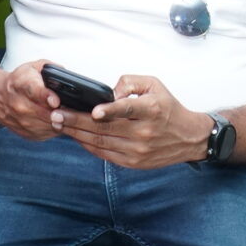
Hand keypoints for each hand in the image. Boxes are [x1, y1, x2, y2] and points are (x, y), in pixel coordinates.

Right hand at [0, 60, 65, 141]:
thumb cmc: (18, 82)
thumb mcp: (33, 68)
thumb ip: (51, 69)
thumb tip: (66, 76)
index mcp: (22, 85)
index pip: (34, 91)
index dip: (46, 96)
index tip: (55, 100)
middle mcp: (20, 105)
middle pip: (45, 113)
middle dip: (61, 111)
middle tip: (70, 107)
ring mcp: (22, 121)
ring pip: (49, 125)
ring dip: (61, 120)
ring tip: (65, 111)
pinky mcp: (26, 133)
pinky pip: (48, 133)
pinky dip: (56, 127)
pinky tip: (57, 119)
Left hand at [58, 76, 214, 169]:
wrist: (188, 138)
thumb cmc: (168, 109)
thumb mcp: (155, 85)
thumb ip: (130, 82)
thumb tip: (108, 93)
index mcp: (151, 109)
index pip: (128, 109)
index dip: (110, 110)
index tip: (94, 111)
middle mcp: (145, 132)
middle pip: (105, 128)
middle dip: (77, 120)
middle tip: (57, 114)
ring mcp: (138, 150)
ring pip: (101, 142)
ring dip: (77, 133)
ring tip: (60, 124)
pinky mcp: (133, 162)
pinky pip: (105, 154)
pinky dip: (88, 145)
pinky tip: (76, 136)